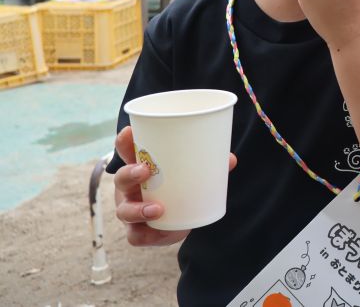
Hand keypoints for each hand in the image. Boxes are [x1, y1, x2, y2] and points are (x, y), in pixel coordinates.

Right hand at [113, 126, 236, 246]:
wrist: (176, 219)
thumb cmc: (178, 186)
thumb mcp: (189, 174)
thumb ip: (208, 166)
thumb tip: (229, 160)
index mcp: (141, 168)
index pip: (127, 151)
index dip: (125, 142)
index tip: (130, 131)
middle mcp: (131, 189)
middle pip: (121, 178)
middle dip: (130, 173)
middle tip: (145, 170)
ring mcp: (131, 210)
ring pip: (124, 211)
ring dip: (138, 209)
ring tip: (157, 209)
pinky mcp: (137, 231)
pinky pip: (136, 236)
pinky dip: (149, 235)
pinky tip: (162, 233)